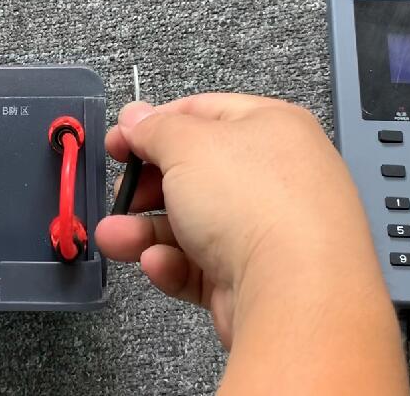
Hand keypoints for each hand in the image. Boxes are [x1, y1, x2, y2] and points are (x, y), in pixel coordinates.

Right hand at [97, 95, 404, 393]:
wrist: (295, 295)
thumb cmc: (257, 205)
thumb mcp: (186, 144)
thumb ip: (154, 128)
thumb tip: (137, 117)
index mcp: (273, 128)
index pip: (204, 113)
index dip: (156, 124)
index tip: (120, 141)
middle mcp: (276, 177)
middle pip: (194, 173)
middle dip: (145, 187)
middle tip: (121, 194)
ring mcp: (268, 230)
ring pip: (191, 224)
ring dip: (144, 230)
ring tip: (114, 238)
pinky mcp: (254, 278)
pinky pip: (202, 266)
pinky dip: (173, 264)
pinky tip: (158, 264)